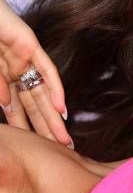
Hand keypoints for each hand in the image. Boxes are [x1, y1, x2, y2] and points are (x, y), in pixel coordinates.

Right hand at [0, 0, 73, 148]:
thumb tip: (5, 105)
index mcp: (3, 74)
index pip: (18, 107)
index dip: (29, 128)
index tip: (39, 149)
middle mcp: (16, 68)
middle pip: (36, 104)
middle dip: (47, 129)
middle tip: (63, 150)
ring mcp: (23, 56)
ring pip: (43, 92)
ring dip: (54, 117)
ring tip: (65, 140)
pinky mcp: (28, 42)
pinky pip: (45, 69)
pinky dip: (54, 89)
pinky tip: (62, 109)